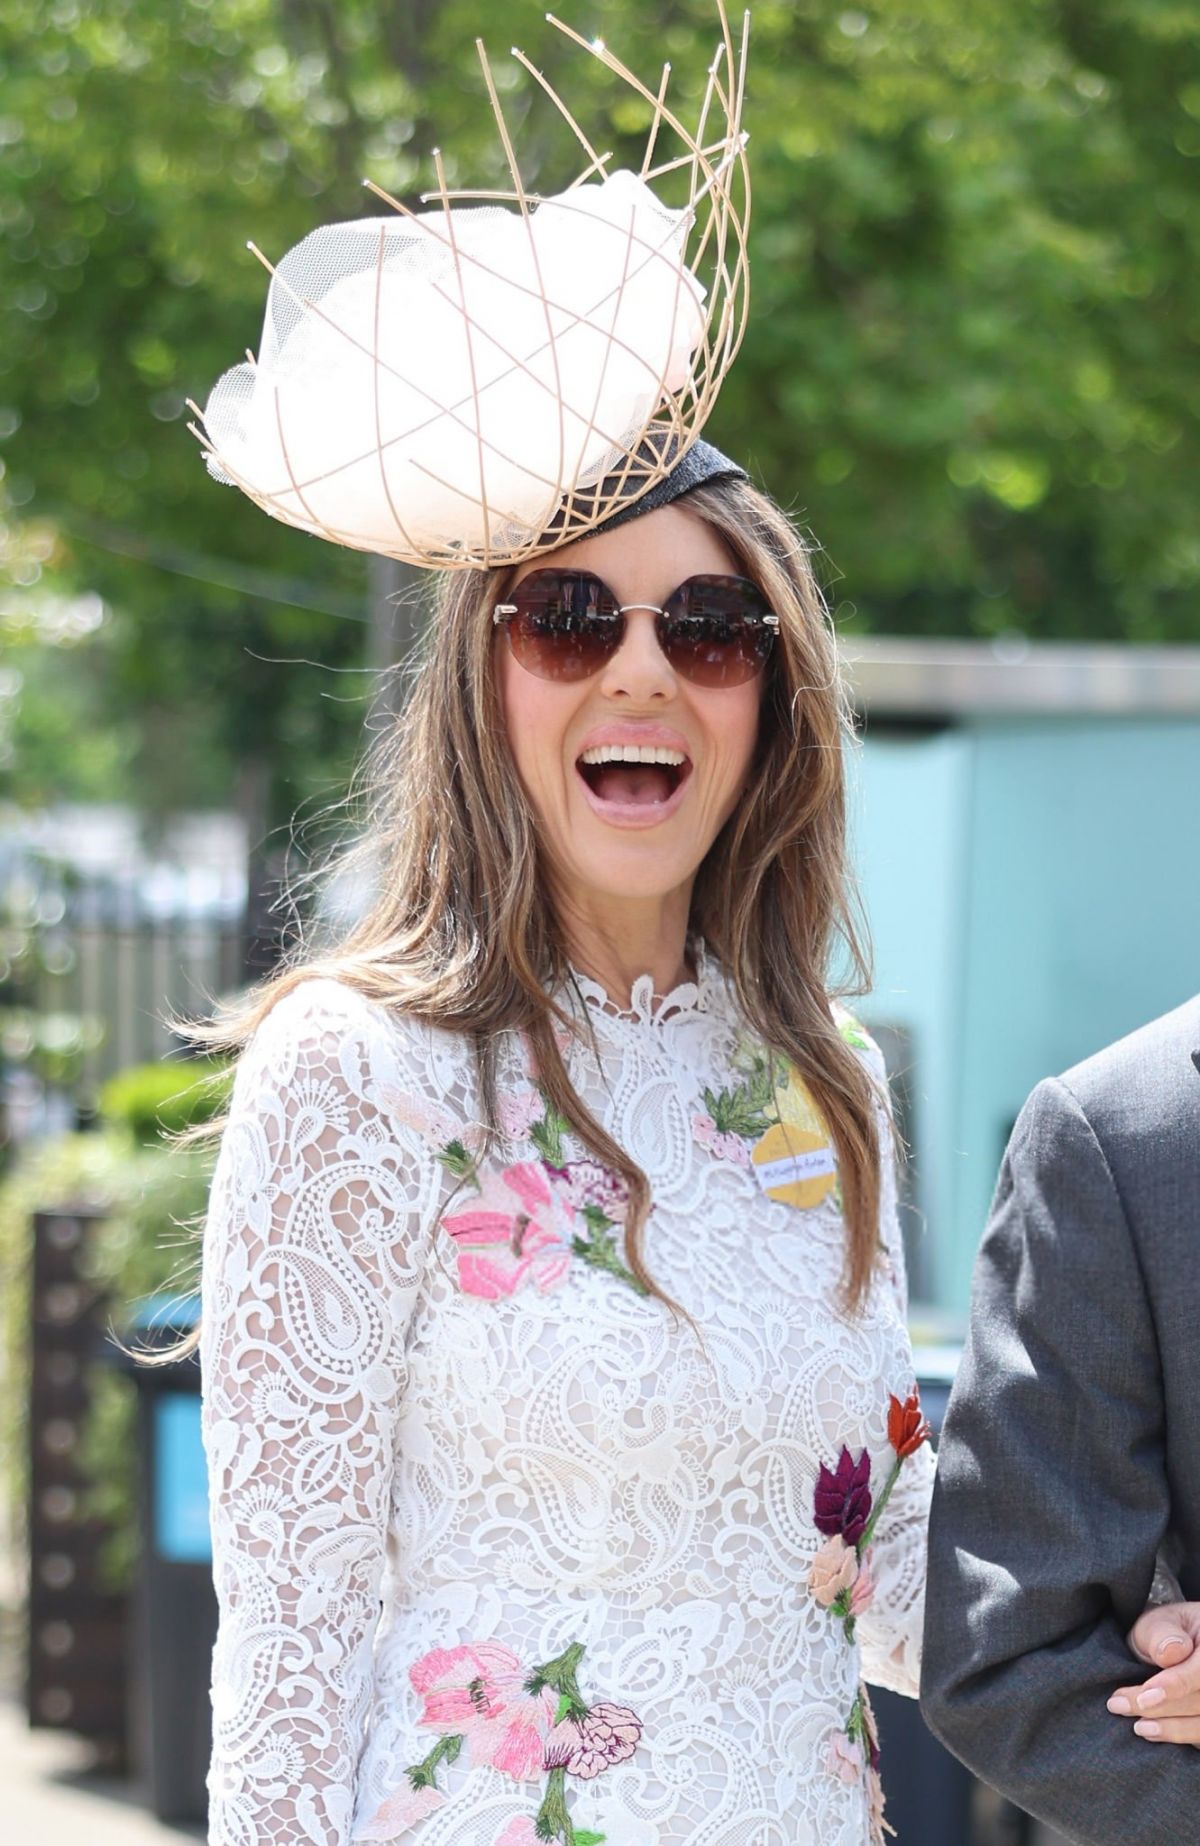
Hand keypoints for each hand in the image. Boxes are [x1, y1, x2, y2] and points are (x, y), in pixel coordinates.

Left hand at [1107, 1603, 1199, 1744]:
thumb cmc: (1166, 1632)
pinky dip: (1179, 1734)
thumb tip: (1172, 1652)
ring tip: (1137, 1726)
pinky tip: (1153, 1733)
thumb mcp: (1160, 1622)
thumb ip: (1163, 1633)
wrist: (1174, 1646)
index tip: (1144, 1698)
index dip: (1175, 1685)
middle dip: (1160, 1708)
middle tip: (1119, 1705)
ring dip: (1171, 1728)